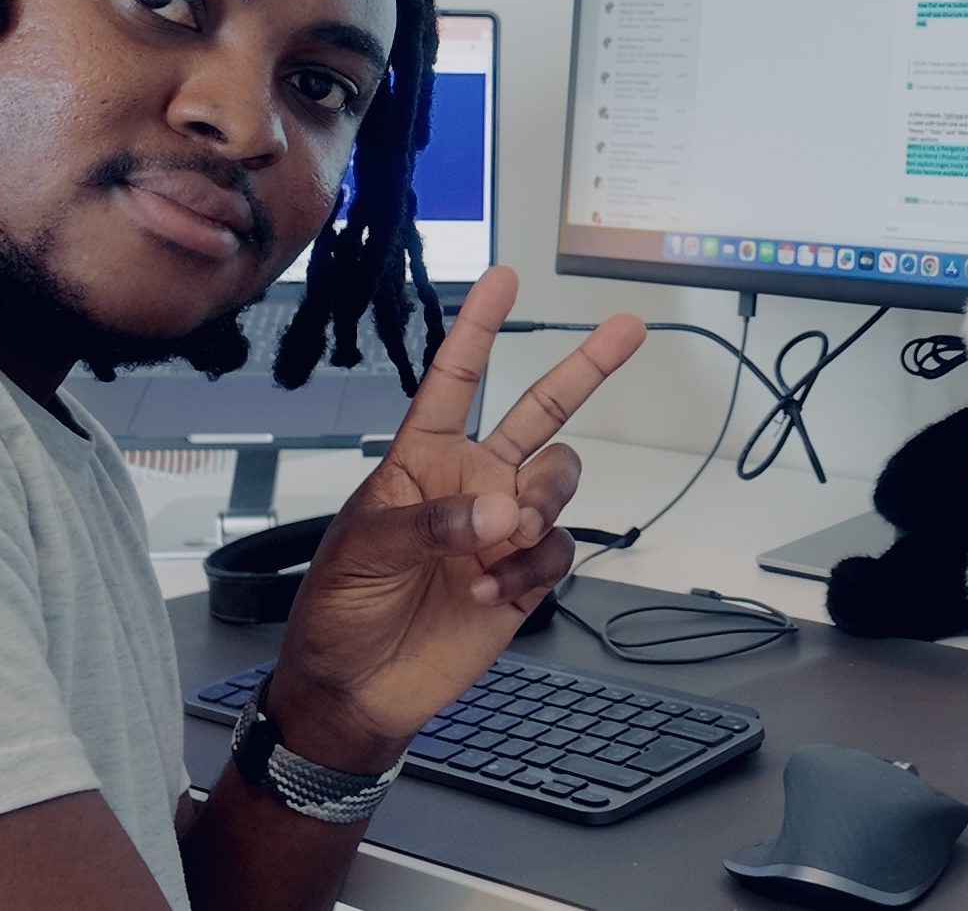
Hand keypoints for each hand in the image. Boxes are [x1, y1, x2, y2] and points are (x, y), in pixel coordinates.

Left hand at [261, 267, 642, 770]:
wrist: (357, 688)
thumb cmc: (340, 608)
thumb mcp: (365, 550)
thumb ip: (434, 522)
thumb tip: (504, 513)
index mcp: (423, 459)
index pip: (457, 380)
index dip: (479, 328)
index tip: (503, 279)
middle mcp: (472, 482)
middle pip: (541, 413)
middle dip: (586, 369)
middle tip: (627, 329)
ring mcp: (502, 529)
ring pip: (558, 482)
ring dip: (541, 504)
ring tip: (503, 541)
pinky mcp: (523, 577)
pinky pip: (558, 552)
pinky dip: (532, 568)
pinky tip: (488, 591)